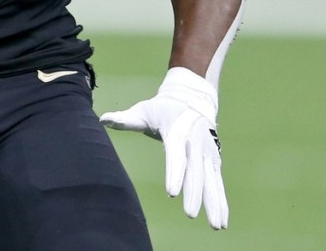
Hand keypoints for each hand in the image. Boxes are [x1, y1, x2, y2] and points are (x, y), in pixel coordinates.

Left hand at [99, 67, 227, 228]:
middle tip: (190, 214)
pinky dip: (221, 203)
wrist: (192, 100)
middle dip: (194, 194)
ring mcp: (208, 154)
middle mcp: (197, 144)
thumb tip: (103, 119)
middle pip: (196, 172)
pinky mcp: (214, 162)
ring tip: (216, 226)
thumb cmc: (162, 109)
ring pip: (212, 181)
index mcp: (178, 132)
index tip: (172, 192)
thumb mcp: (144, 111)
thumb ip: (126, 119)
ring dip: (214, 204)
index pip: (176, 155)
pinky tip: (222, 223)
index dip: (175, 173)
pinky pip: (218, 184)